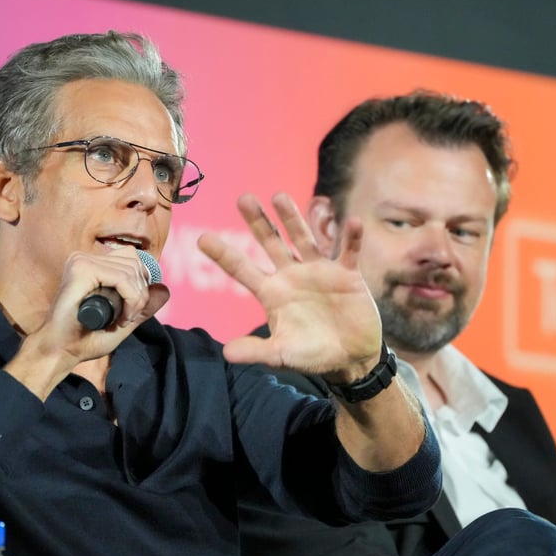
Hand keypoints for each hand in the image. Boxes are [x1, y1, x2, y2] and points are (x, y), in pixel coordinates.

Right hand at [6, 246, 169, 399]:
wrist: (60, 351)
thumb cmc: (85, 338)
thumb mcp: (123, 320)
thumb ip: (143, 305)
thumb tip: (165, 289)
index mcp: (91, 264)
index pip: (132, 258)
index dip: (141, 282)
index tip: (133, 309)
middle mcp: (85, 258)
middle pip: (134, 261)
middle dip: (141, 292)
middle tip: (129, 317)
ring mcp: (81, 261)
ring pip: (130, 270)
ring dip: (136, 299)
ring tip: (123, 319)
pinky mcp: (81, 270)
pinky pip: (121, 278)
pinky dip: (130, 299)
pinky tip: (122, 317)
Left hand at [198, 192, 380, 380]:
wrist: (350, 358)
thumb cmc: (313, 355)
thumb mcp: (282, 354)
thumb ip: (256, 351)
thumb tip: (226, 354)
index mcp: (272, 293)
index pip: (242, 270)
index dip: (223, 255)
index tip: (202, 239)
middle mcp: (292, 275)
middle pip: (270, 243)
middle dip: (257, 222)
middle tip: (243, 199)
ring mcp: (319, 271)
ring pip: (303, 238)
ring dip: (293, 219)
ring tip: (279, 197)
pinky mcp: (347, 274)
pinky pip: (348, 251)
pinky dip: (352, 238)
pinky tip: (354, 222)